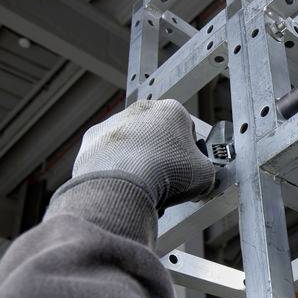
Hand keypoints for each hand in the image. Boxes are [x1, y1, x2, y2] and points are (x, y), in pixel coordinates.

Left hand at [73, 99, 215, 208]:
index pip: (187, 130)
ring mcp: (114, 123)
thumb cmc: (165, 172)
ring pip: (132, 144)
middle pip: (158, 135)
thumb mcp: (205, 174)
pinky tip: (124, 185)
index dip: (190, 153)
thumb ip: (205, 170)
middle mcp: (141, 110)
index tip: (189, 169)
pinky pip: (109, 156)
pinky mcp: (92, 141)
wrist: (123, 183)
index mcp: (172, 110)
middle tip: (168, 180)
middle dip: (162, 156)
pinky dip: (115, 169)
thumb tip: (202, 178)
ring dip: (138, 162)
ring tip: (146, 187)